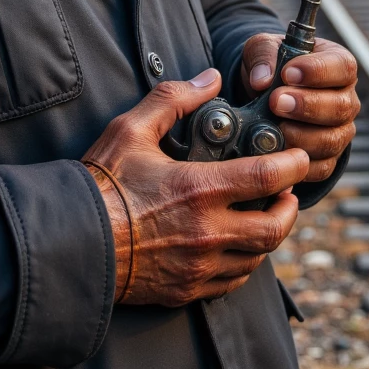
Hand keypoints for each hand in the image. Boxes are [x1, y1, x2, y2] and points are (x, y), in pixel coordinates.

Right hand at [81, 71, 308, 305]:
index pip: (268, 177)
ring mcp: (199, 265)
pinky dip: (242, 264)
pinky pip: (232, 281)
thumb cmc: (100, 183)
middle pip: (276, 227)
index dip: (293, 166)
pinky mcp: (188, 289)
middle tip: (285, 193)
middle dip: (289, 208)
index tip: (297, 157)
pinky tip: (234, 248)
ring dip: (267, 236)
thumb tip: (209, 79)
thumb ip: (173, 99)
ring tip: (261, 218)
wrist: (71, 240)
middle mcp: (208, 232)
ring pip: (258, 257)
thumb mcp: (131, 130)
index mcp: (199, 189)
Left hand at [242, 34, 358, 183]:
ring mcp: (340, 131)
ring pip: (332, 140)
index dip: (318, 71)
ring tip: (275, 127)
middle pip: (341, 107)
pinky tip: (279, 150)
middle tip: (276, 102)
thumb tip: (262, 80)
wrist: (264, 93)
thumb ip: (263, 55)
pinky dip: (299, 162)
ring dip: (301, 135)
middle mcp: (345, 99)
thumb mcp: (263, 47)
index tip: (287, 73)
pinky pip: (322, 167)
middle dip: (307, 106)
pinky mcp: (328, 158)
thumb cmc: (272, 65)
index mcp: (338, 66)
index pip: (343, 67)